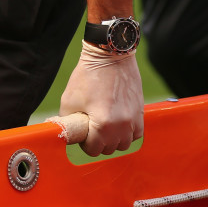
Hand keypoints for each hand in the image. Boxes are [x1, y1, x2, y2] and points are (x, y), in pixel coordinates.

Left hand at [59, 41, 143, 155]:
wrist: (111, 56)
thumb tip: (67, 133)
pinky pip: (137, 134)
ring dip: (114, 140)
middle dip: (99, 142)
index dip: (85, 144)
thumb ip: (68, 122)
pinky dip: (127, 134)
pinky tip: (119, 125)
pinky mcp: (140, 112)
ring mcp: (133, 119)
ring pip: (124, 144)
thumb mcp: (69, 100)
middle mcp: (121, 125)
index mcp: (103, 124)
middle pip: (109, 149)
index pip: (94, 150)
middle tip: (92, 129)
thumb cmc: (88, 76)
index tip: (83, 133)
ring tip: (106, 128)